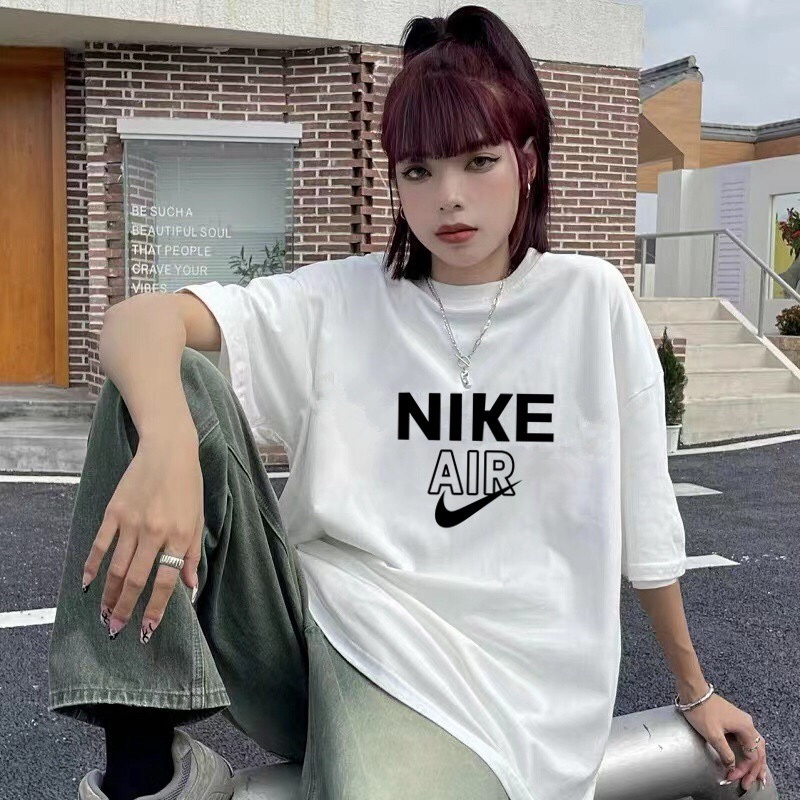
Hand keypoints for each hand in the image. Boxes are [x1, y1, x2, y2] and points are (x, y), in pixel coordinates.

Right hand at [82, 430, 203, 643]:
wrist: (168, 450)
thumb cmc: (188, 485)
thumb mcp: (198, 519)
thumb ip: (192, 555)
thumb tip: (190, 588)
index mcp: (179, 536)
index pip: (165, 581)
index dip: (155, 608)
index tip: (146, 630)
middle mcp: (154, 532)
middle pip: (136, 579)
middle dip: (126, 608)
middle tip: (117, 629)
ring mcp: (131, 522)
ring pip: (116, 568)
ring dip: (109, 594)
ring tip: (104, 614)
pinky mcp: (114, 512)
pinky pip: (100, 545)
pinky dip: (92, 566)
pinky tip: (87, 583)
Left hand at [680, 692, 767, 790]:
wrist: (693, 691)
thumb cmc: (702, 710)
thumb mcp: (713, 735)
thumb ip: (725, 753)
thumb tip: (731, 766)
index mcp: (746, 727)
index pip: (751, 755)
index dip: (743, 769)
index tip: (733, 778)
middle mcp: (747, 723)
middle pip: (757, 751)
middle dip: (753, 769)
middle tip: (747, 783)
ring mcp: (741, 720)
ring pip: (754, 745)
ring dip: (753, 761)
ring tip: (752, 775)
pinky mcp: (733, 719)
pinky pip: (745, 739)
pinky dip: (747, 751)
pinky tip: (744, 757)